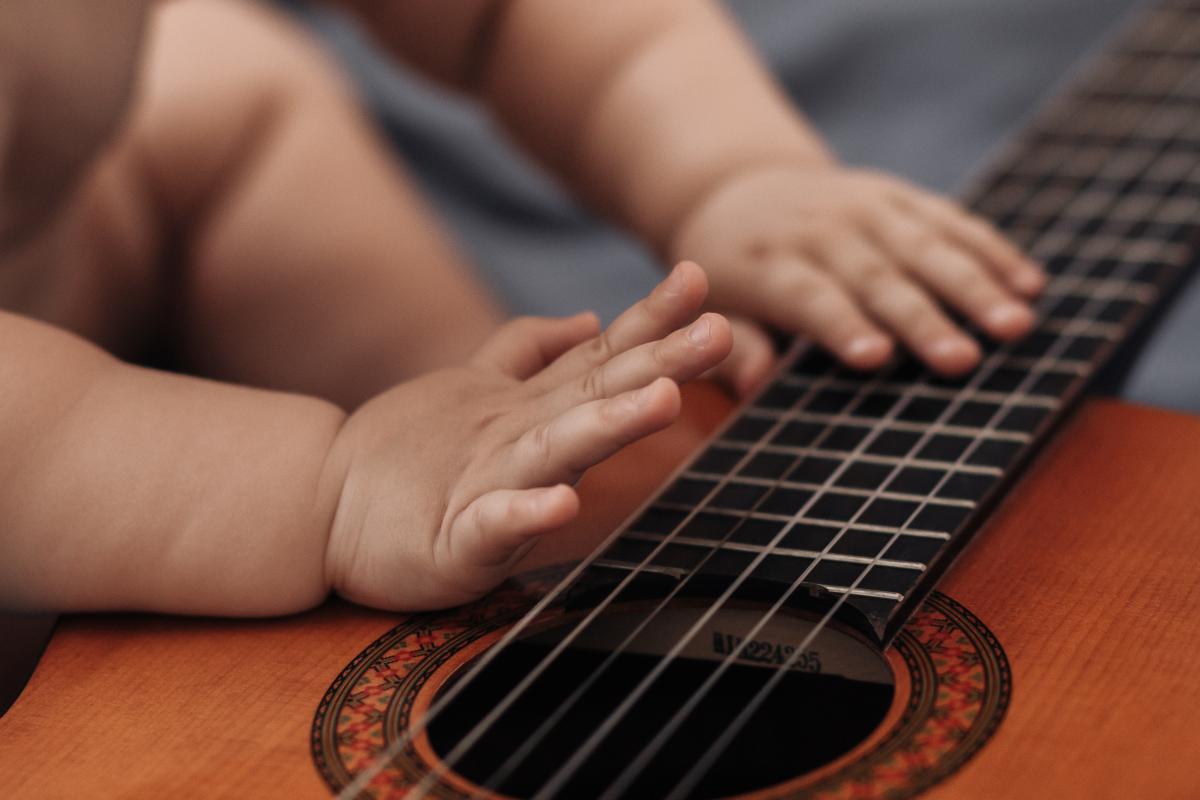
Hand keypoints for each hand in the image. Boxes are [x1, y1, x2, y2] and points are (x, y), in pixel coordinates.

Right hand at [321, 262, 730, 609]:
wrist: (317, 504)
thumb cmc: (404, 452)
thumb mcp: (472, 390)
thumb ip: (527, 351)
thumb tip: (588, 318)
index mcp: (526, 408)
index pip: (599, 358)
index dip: (650, 321)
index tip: (698, 280)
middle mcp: (515, 435)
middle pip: (594, 392)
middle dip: (657, 359)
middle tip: (717, 327)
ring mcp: (485, 482)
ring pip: (554, 449)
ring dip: (608, 424)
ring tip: (659, 399)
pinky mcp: (454, 538)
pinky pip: (494, 525)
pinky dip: (526, 513)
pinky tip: (562, 504)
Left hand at [671, 164, 1045, 389]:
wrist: (741, 188)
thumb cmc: (728, 271)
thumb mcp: (708, 306)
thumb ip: (731, 345)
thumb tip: (752, 384)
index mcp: (769, 264)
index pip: (810, 296)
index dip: (842, 325)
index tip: (876, 358)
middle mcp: (821, 230)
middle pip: (877, 277)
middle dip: (922, 318)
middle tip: (964, 361)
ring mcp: (864, 207)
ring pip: (925, 246)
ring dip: (974, 285)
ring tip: (1016, 325)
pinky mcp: (898, 195)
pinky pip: (950, 219)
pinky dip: (991, 250)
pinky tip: (1029, 284)